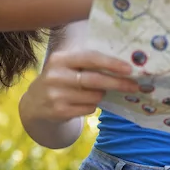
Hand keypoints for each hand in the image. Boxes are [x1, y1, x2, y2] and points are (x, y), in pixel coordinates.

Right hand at [21, 49, 136, 121]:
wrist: (34, 102)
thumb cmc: (61, 79)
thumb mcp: (67, 66)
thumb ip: (89, 63)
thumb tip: (123, 66)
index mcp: (61, 59)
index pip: (90, 58)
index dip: (111, 63)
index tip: (129, 69)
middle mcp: (56, 76)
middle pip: (95, 80)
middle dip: (118, 83)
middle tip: (134, 85)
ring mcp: (56, 95)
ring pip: (94, 96)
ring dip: (102, 95)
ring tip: (97, 92)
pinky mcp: (59, 111)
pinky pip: (89, 108)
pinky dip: (92, 105)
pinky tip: (85, 102)